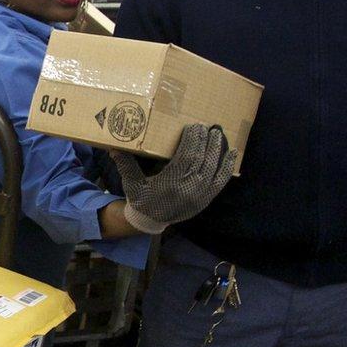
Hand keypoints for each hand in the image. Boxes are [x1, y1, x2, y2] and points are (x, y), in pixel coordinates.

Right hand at [111, 124, 238, 234]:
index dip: (193, 140)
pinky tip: (232, 152)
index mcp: (170, 183)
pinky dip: (228, 166)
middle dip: (205, 140)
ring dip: (217, 148)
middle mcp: (188, 189)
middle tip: (206, 125)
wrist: (151, 221)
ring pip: (214, 167)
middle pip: (202, 159)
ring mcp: (201, 194)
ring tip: (218, 133)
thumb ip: (126, 165)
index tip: (194, 126)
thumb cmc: (142, 199)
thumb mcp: (132, 183)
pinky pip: (222, 180)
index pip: (187, 157)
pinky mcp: (207, 198)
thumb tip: (114, 148)